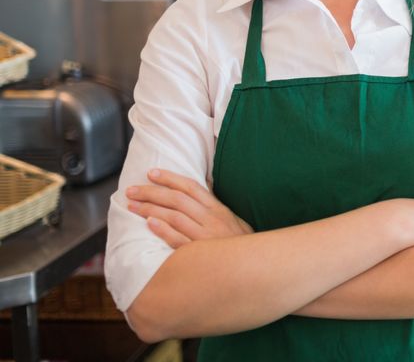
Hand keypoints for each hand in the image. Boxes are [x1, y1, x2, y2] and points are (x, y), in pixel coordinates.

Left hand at [126, 168, 252, 248]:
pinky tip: (149, 223)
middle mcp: (212, 219)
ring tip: (132, 206)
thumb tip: (202, 189)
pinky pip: (179, 240)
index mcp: (219, 209)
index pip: (191, 187)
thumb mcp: (234, 221)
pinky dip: (163, 230)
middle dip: (151, 192)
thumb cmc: (240, 245)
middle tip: (131, 190)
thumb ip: (216, 207)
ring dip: (150, 209)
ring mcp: (206, 236)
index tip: (151, 173)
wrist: (254, 268)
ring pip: (174, 216)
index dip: (169, 178)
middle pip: (177, 199)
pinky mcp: (200, 254)